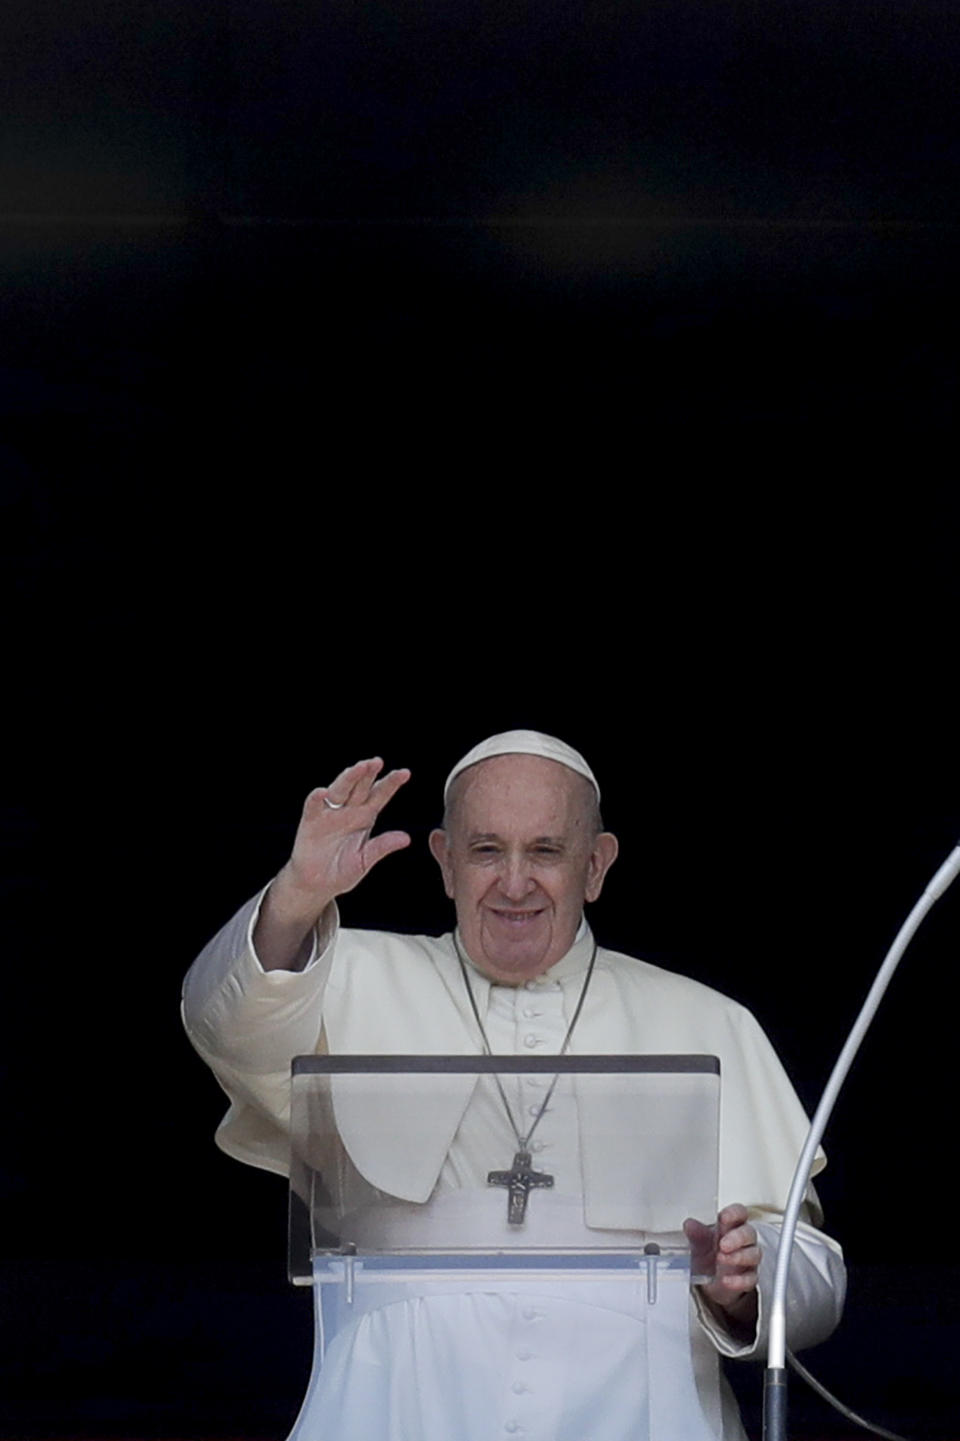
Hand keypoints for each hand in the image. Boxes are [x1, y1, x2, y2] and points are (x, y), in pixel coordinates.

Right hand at [255, 758, 410, 968]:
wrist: (317, 884)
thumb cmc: (342, 870)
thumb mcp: (365, 861)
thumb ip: (382, 847)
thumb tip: (407, 838)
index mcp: (365, 816)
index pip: (380, 795)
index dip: (391, 783)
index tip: (405, 773)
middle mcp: (349, 810)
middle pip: (360, 787)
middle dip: (368, 773)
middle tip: (377, 761)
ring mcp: (329, 813)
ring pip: (340, 790)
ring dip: (348, 778)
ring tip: (359, 768)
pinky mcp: (310, 822)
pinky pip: (313, 806)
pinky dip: (316, 798)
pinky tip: (322, 792)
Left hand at [684, 1204, 760, 1335]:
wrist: (713, 1284)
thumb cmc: (707, 1258)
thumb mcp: (698, 1246)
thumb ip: (696, 1235)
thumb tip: (688, 1224)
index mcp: (728, 1228)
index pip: (738, 1214)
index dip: (734, 1214)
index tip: (725, 1217)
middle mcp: (741, 1242)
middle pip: (749, 1233)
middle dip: (738, 1238)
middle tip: (724, 1244)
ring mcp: (747, 1260)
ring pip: (754, 1254)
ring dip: (740, 1258)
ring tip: (724, 1261)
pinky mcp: (749, 1279)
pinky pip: (751, 1278)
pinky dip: (740, 1280)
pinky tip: (729, 1281)